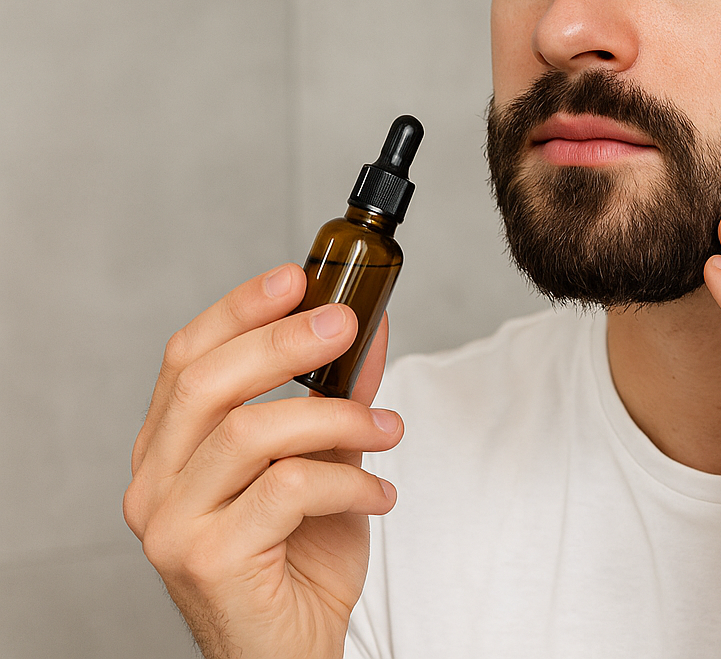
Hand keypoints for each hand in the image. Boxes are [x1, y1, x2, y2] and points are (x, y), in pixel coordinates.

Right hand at [122, 264, 403, 658]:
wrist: (290, 652)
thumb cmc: (300, 560)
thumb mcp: (325, 461)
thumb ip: (338, 395)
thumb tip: (372, 323)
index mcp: (170, 449)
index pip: (188, 357)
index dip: (240, 309)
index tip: (298, 276)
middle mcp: (154, 482)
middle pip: (208, 382)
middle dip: (285, 342)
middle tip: (348, 325)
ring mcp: (173, 523)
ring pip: (250, 432)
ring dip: (337, 417)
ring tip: (389, 430)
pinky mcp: (207, 559)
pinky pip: (285, 490)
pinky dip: (347, 481)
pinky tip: (380, 494)